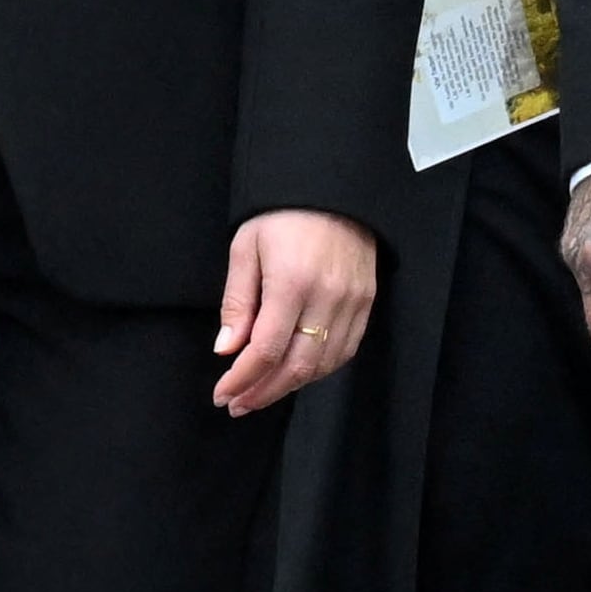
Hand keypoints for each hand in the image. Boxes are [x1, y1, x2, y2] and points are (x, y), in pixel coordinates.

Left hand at [212, 209, 379, 414]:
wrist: (333, 188)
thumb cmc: (282, 213)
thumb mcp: (246, 247)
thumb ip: (237, 302)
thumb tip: (227, 348)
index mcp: (292, 282)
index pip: (266, 350)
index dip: (242, 379)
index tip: (223, 395)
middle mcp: (327, 297)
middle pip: (297, 367)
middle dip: (264, 392)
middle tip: (239, 404)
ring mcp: (352, 302)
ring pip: (323, 365)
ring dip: (290, 386)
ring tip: (262, 391)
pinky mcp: (367, 302)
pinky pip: (344, 350)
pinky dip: (319, 369)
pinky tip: (296, 372)